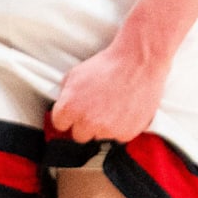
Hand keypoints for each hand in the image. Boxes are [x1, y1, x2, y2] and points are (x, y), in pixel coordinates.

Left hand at [50, 37, 169, 144]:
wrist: (138, 61)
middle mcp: (86, 123)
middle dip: (85, 123)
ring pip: (100, 135)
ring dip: (104, 124)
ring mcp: (106, 130)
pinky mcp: (125, 134)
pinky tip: (125, 108)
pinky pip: (118, 135)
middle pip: (79, 135)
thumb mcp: (76, 72)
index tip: (75, 110)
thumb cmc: (108, 63)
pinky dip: (121, 126)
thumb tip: (63, 102)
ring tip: (113, 103)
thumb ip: (65, 92)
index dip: (68, 115)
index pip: (59, 124)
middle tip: (96, 106)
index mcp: (70, 108)